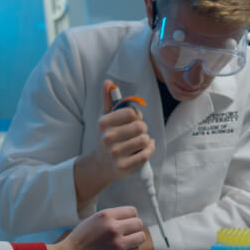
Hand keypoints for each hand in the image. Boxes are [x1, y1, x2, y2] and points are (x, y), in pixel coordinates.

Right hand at [48, 206, 145, 249]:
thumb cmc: (77, 242)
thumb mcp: (91, 221)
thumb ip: (109, 219)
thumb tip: (127, 219)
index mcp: (106, 216)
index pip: (132, 211)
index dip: (131, 217)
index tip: (129, 223)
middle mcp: (113, 228)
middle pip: (138, 224)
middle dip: (135, 229)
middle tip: (129, 234)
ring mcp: (118, 244)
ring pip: (140, 237)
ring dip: (136, 240)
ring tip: (128, 243)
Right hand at [74, 80, 155, 205]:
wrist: (99, 165)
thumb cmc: (106, 137)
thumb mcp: (105, 119)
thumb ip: (108, 100)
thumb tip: (108, 81)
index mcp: (103, 123)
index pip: (132, 112)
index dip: (137, 115)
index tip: (134, 120)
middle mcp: (107, 138)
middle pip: (140, 126)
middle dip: (143, 128)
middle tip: (139, 132)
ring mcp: (114, 154)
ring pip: (144, 140)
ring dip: (146, 140)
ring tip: (141, 141)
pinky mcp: (123, 167)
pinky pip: (145, 155)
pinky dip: (149, 149)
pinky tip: (146, 148)